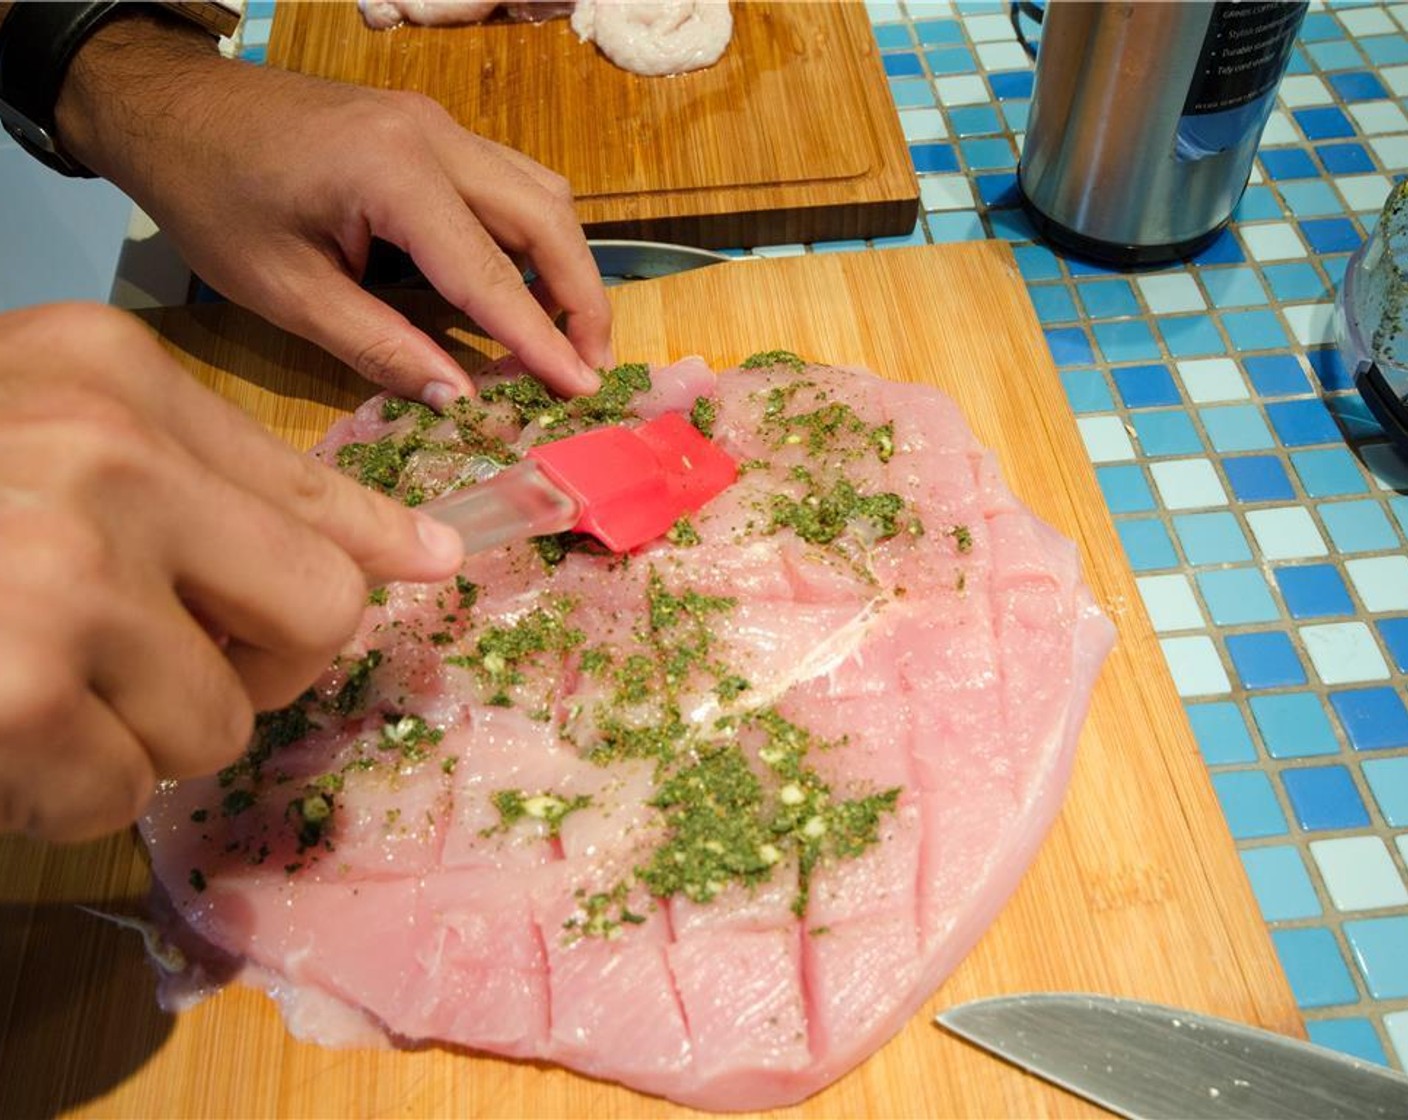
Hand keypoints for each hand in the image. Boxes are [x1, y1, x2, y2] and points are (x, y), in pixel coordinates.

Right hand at [0, 304, 465, 841]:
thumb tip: (422, 553)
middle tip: (160, 660)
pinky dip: (66, 785)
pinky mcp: (19, 691)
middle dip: (255, 663)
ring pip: (220, 722)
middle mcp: (102, 458)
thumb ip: (230, 486)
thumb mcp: (59, 436)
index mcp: (114, 380)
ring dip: (141, 732)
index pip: (319, 495)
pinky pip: (124, 790)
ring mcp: (60, 575)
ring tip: (41, 681)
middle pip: (316, 615)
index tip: (429, 567)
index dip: (371, 552)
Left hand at [54, 11, 611, 407]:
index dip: (542, 339)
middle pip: (547, 215)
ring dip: (566, 264)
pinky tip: (524, 288)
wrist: (168, 110)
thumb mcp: (285, 292)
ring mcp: (437, 125)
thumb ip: (380, 345)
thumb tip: (459, 399)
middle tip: (590, 368)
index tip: (583, 390)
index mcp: (392, 173)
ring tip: (568, 336)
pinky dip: (534, 238)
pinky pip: (511, 181)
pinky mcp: (431, 130)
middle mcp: (433, 135)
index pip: (491, 272)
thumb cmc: (212, 200)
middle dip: (581, 297)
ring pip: (540, 191)